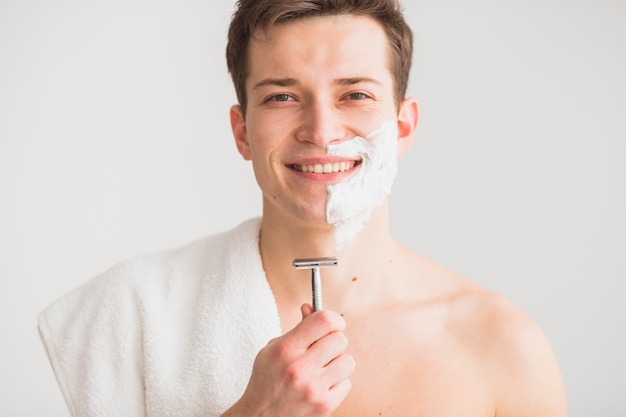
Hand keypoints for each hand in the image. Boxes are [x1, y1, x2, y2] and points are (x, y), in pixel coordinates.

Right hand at [222, 304, 354, 416]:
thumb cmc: (266, 381)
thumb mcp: (273, 349)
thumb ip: (297, 329)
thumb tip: (311, 307)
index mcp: (286, 349)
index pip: (324, 321)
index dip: (334, 319)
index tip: (333, 324)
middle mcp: (300, 368)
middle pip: (340, 340)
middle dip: (334, 342)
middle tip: (324, 349)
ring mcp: (313, 389)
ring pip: (348, 361)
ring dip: (338, 363)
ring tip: (322, 369)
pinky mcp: (324, 406)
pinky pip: (347, 383)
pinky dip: (337, 384)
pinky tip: (321, 386)